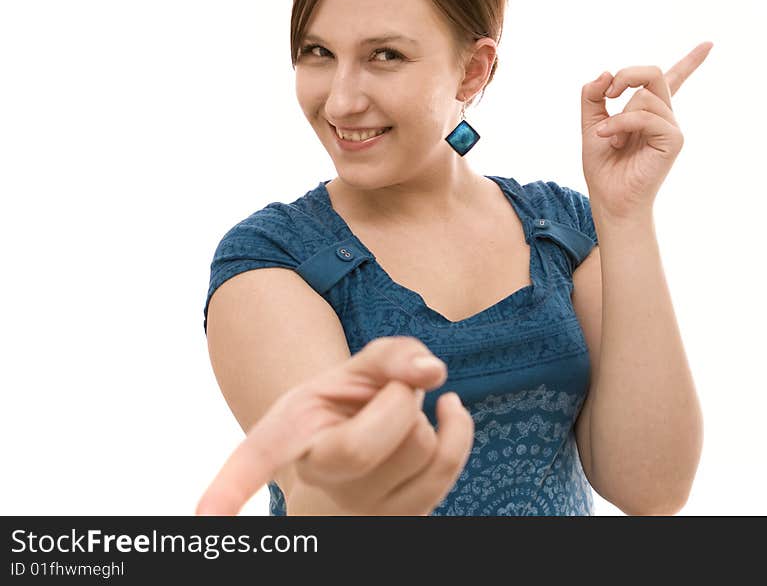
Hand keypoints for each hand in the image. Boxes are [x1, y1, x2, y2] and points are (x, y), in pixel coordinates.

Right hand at [194, 336, 473, 515]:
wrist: (362, 448)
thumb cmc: (351, 407)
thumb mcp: (356, 369)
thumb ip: (391, 353)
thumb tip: (432, 370)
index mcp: (291, 439)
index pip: (259, 458)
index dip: (229, 486)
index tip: (204, 519)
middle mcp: (320, 482)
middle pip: (367, 442)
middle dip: (394, 397)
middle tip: (386, 392)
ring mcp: (366, 513)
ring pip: (418, 446)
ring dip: (420, 413)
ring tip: (398, 414)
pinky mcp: (410, 518)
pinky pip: (450, 463)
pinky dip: (458, 425)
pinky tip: (447, 411)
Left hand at [580, 41, 713, 220]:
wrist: (608, 198)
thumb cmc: (603, 166)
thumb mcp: (589, 124)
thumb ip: (593, 96)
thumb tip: (605, 73)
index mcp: (648, 111)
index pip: (673, 79)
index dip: (691, 61)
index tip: (709, 44)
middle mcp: (663, 116)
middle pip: (654, 73)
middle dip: (627, 75)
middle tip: (608, 94)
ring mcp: (671, 127)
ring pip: (644, 97)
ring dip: (616, 116)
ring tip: (609, 139)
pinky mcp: (673, 140)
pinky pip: (646, 116)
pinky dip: (622, 124)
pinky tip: (612, 140)